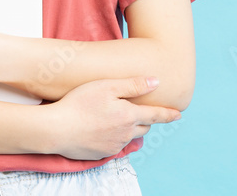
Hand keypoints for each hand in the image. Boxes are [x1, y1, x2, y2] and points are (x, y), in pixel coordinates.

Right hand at [43, 76, 180, 160]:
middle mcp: (125, 133)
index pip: (155, 115)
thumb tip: (157, 82)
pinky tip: (102, 129)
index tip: (178, 115)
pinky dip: (114, 137)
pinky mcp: (102, 154)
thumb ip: (133, 85)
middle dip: (145, 120)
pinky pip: (115, 145)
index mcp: (129, 116)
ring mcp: (114, 146)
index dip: (168, 114)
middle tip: (142, 112)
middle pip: (144, 127)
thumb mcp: (107, 86)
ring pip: (129, 137)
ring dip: (129, 129)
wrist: (57, 129)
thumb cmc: (79, 103)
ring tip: (119, 120)